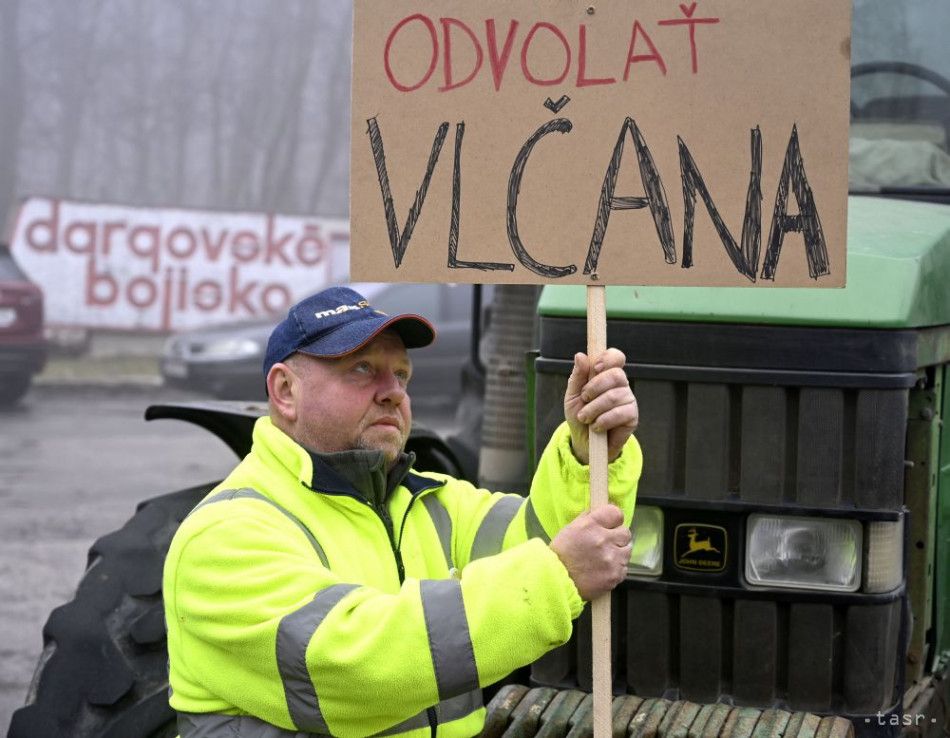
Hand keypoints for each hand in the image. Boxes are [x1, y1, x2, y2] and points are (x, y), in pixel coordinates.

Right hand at [549, 505, 631, 601]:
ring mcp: (611, 559)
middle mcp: (603, 540)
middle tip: (608, 543)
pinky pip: (624, 568)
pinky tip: (604, 570)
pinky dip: (616, 569)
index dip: (614, 519)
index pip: (616, 513)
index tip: (611, 524)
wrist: (556, 581)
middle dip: (618, 537)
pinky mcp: (615, 575)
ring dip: (618, 553)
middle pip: (625, 532)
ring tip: (605, 558)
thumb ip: (588, 519)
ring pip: (627, 551)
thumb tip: (600, 512)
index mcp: (591, 525)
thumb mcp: (570, 529)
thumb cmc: (560, 554)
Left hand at [563, 348, 637, 463]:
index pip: (616, 357)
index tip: (595, 368)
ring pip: (615, 396)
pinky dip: (603, 420)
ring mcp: (628, 400)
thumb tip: (580, 355)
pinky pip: (621, 413)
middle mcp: (620, 385)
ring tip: (585, 417)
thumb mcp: (572, 395)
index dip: (608, 358)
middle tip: (584, 398)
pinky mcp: (632, 417)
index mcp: (606, 375)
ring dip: (594, 408)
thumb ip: (577, 376)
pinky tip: (596, 426)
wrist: (584, 442)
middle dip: (595, 387)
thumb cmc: (580, 415)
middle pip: (616, 375)